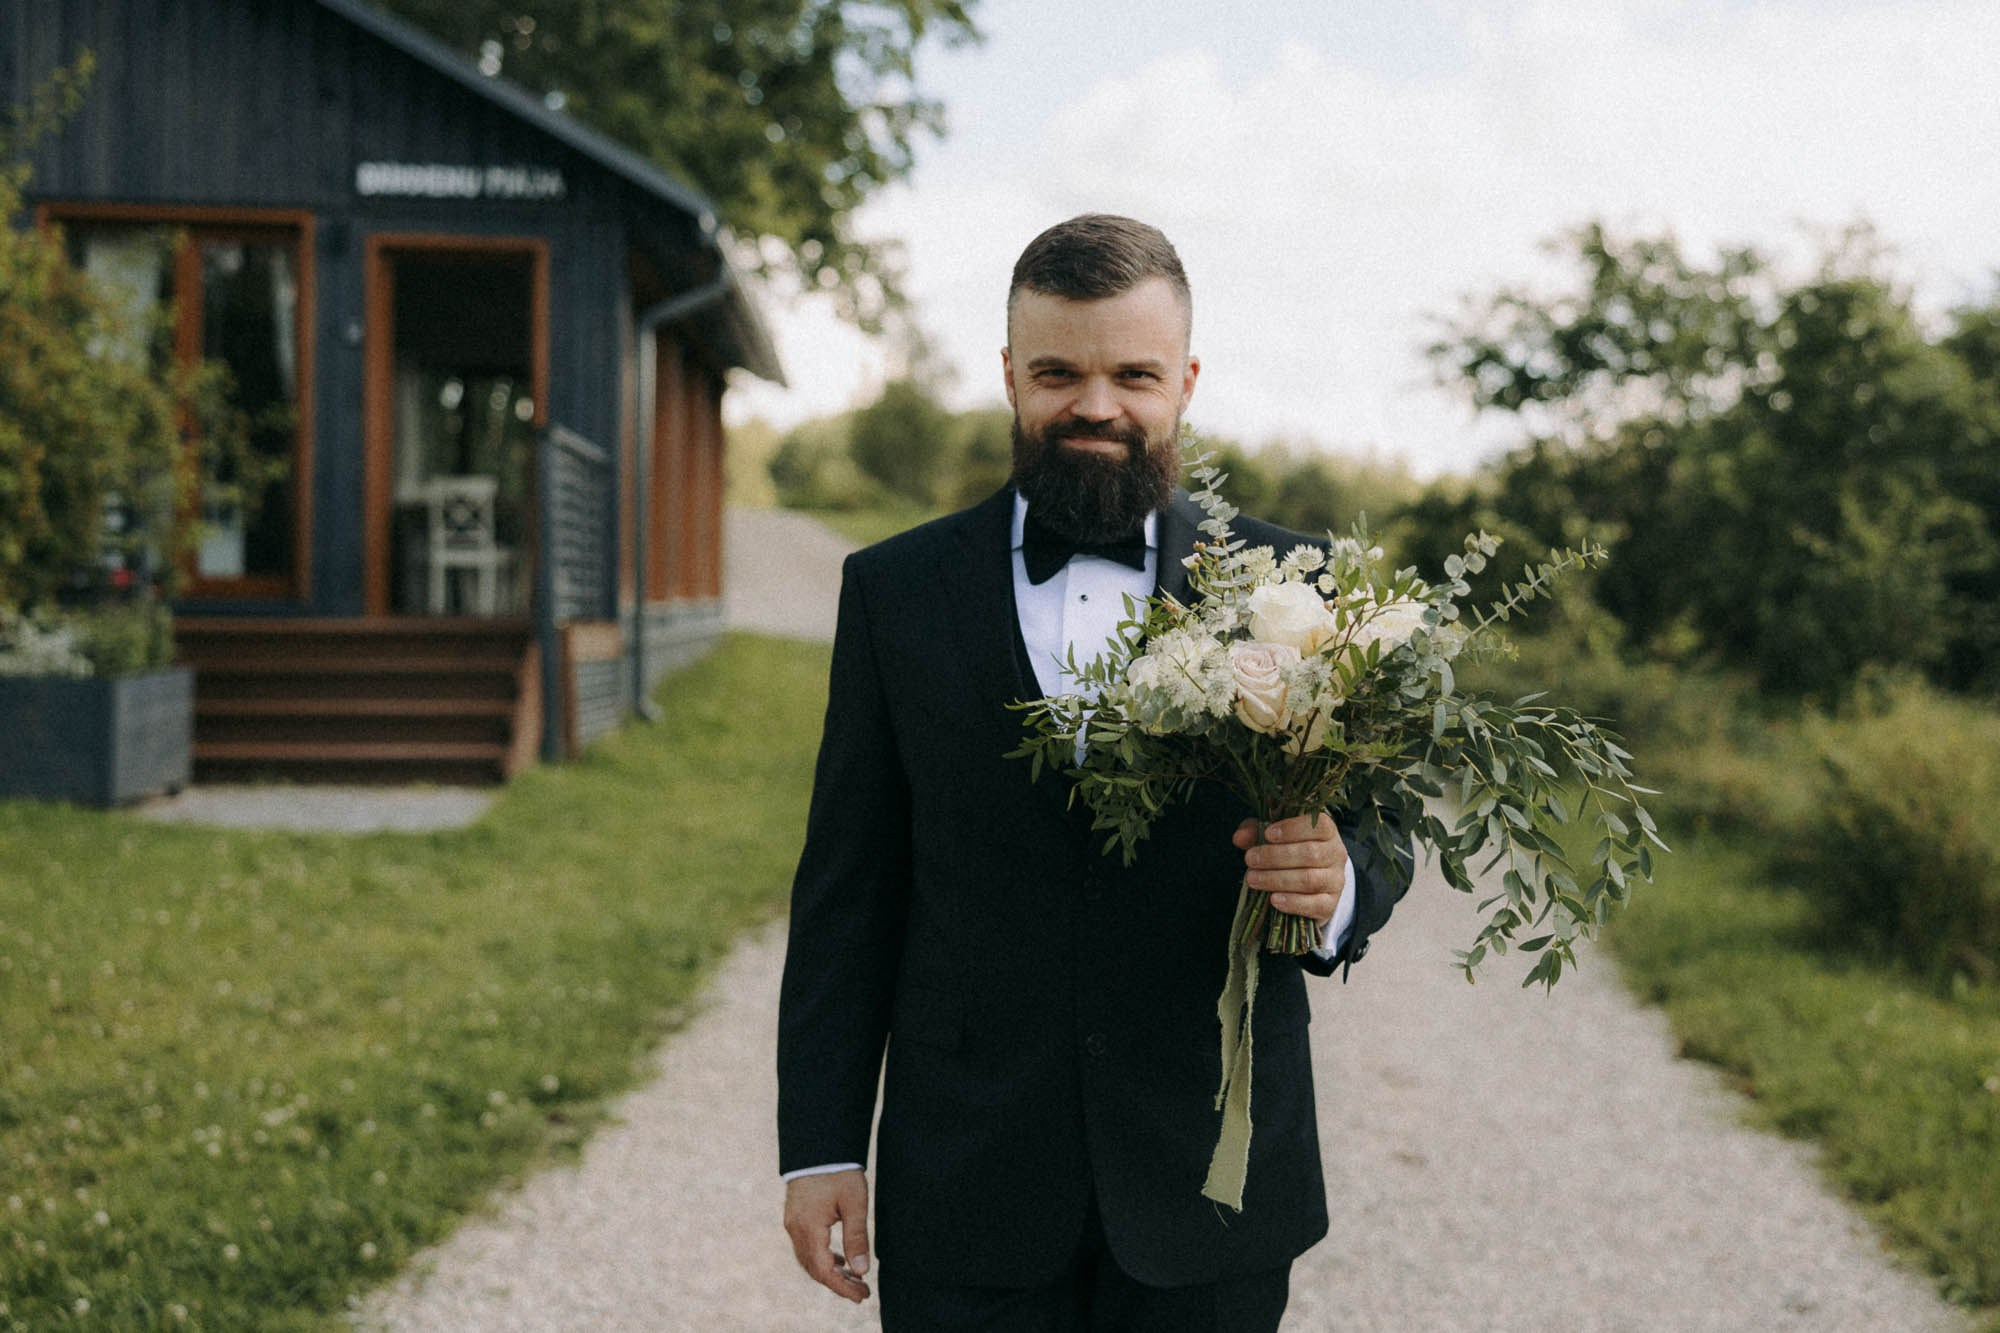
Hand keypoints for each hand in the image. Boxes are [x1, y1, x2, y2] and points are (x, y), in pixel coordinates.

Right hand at [784, 1169, 871, 1302]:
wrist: (819, 1145)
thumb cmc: (839, 1171)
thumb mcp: (854, 1203)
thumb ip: (857, 1237)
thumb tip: (862, 1270)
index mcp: (809, 1227)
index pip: (824, 1270)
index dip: (842, 1287)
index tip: (862, 1295)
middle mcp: (796, 1229)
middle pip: (814, 1269)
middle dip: (838, 1284)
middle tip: (863, 1292)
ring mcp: (792, 1223)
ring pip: (808, 1260)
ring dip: (830, 1273)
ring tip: (855, 1279)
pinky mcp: (795, 1217)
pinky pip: (806, 1248)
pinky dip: (822, 1259)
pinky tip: (839, 1261)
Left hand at [1234, 812, 1346, 926]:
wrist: (1314, 883)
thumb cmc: (1290, 851)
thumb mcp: (1273, 836)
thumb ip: (1256, 832)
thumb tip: (1239, 838)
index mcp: (1327, 832)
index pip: (1319, 825)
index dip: (1293, 829)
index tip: (1267, 834)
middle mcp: (1336, 854)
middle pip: (1310, 854)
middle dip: (1276, 857)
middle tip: (1250, 859)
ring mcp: (1336, 880)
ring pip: (1309, 879)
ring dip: (1277, 879)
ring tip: (1253, 879)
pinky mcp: (1330, 904)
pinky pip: (1315, 904)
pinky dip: (1293, 902)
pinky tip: (1273, 899)